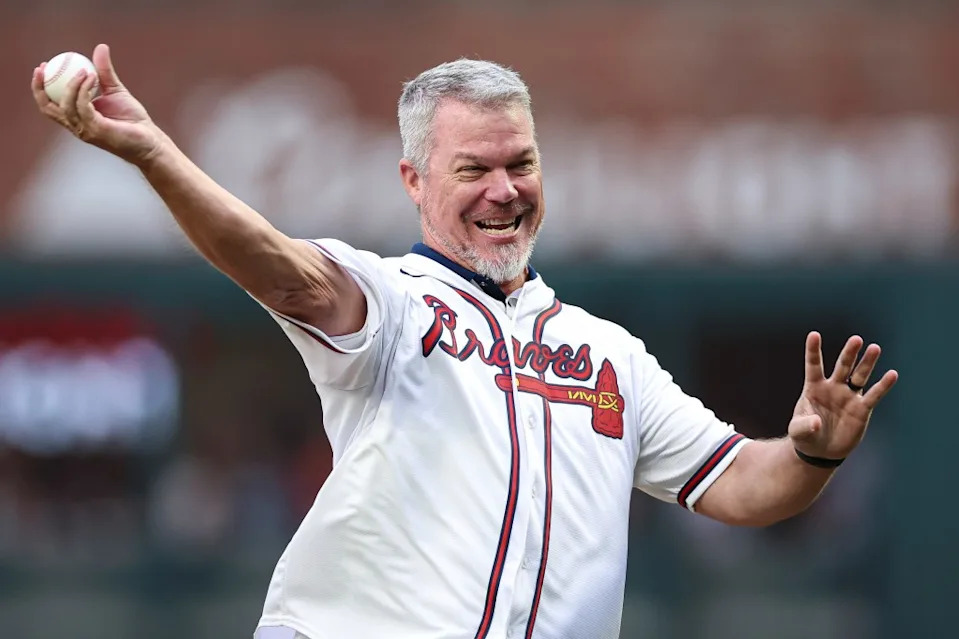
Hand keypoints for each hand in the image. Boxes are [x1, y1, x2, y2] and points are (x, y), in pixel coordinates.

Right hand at [31, 43, 163, 165]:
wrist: (150, 140)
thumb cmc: (133, 119)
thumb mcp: (115, 90)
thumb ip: (104, 72)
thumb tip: (100, 47)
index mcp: (76, 118)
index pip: (49, 104)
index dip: (39, 86)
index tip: (43, 66)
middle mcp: (77, 126)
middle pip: (47, 108)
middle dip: (40, 87)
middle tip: (44, 67)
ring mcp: (85, 129)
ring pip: (66, 105)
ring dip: (72, 85)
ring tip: (84, 70)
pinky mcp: (96, 130)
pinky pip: (83, 106)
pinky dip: (84, 90)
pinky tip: (93, 78)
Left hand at [789, 332, 897, 460]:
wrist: (821, 451)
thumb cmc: (806, 435)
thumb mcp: (798, 431)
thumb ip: (804, 426)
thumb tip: (817, 423)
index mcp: (814, 387)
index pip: (814, 365)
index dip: (813, 350)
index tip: (814, 334)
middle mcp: (833, 387)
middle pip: (842, 366)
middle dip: (849, 353)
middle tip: (856, 339)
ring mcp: (849, 396)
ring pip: (859, 376)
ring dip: (867, 363)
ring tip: (874, 348)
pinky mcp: (862, 409)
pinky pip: (874, 395)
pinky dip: (882, 386)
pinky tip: (892, 374)